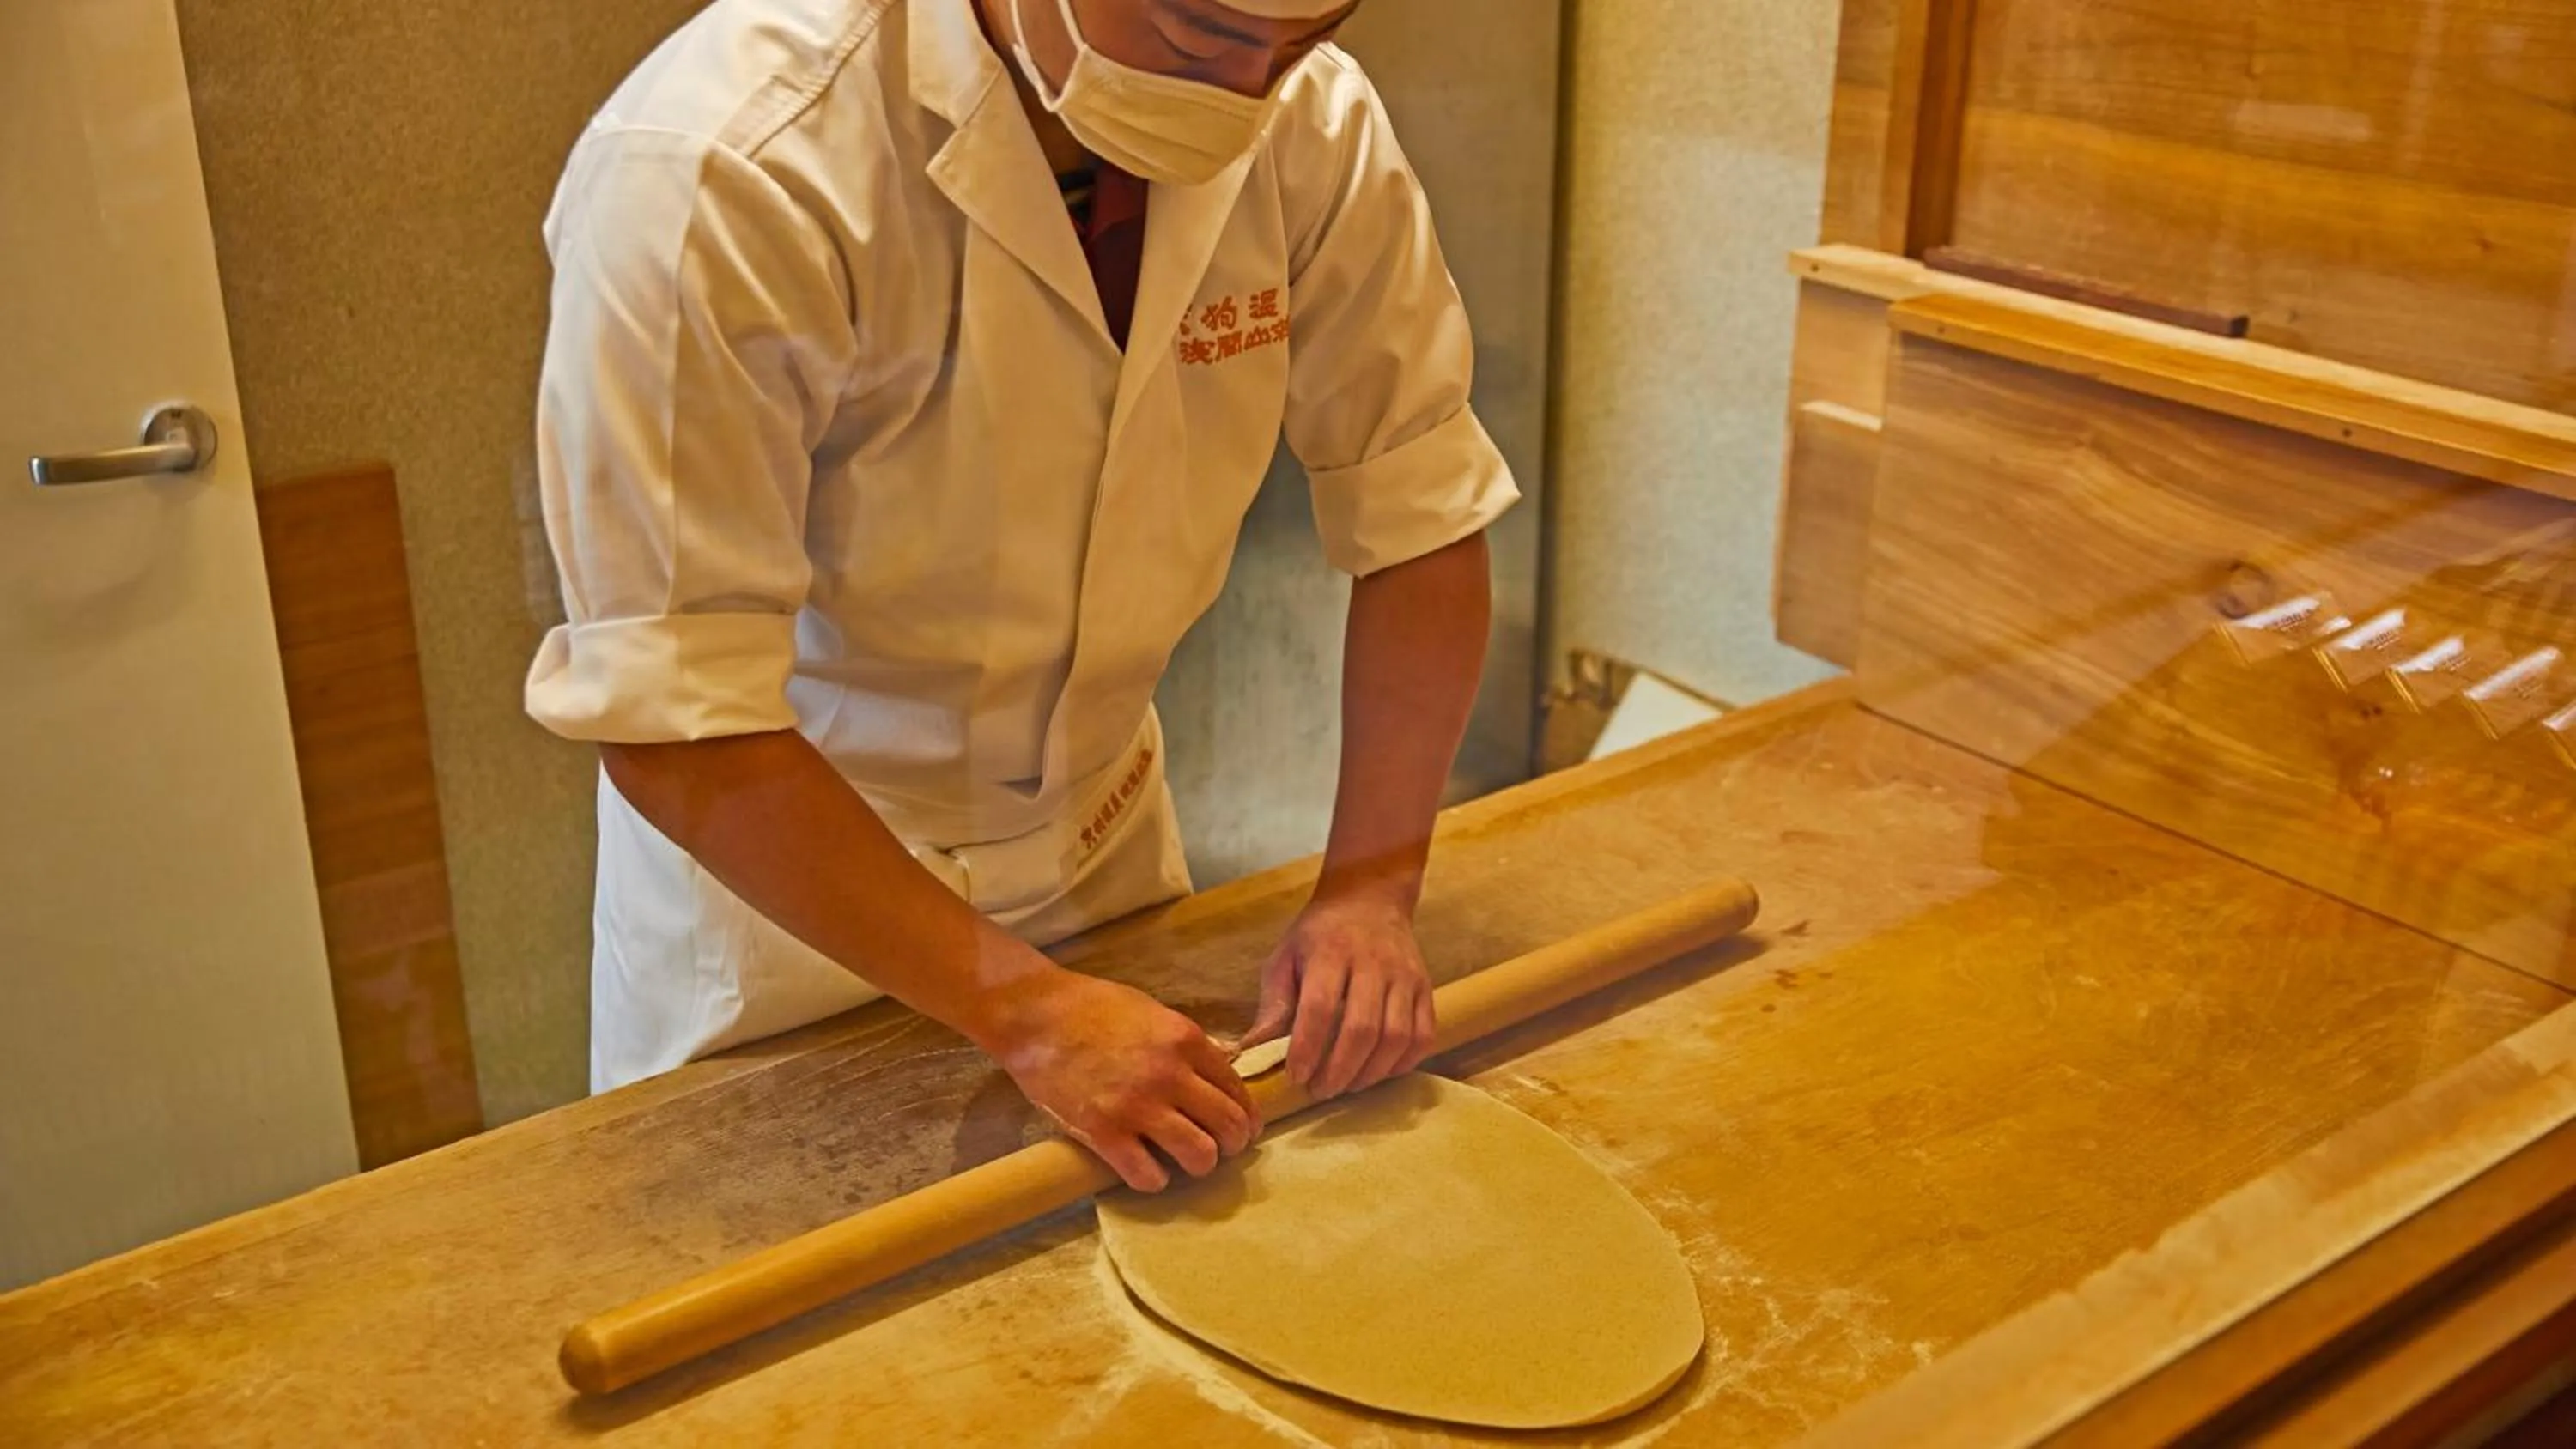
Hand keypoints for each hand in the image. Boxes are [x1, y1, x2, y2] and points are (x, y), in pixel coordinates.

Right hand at [979, 967, 1257, 1192]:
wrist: (1034, 1014)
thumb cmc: (1091, 1006)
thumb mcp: (1151, 1011)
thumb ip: (1188, 1041)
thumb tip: (1226, 1059)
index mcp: (1185, 1040)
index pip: (1236, 1089)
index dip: (1246, 1116)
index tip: (1245, 1130)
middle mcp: (1169, 1074)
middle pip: (1228, 1126)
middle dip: (1231, 1144)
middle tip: (1220, 1150)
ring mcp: (1136, 1105)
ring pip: (1199, 1155)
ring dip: (1199, 1165)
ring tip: (1186, 1163)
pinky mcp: (1103, 1132)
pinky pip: (1148, 1176)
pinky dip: (1154, 1181)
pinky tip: (1147, 1171)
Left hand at [1241, 888, 1436, 1099]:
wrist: (1369, 898)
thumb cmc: (1318, 934)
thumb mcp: (1285, 958)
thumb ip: (1272, 1005)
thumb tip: (1253, 1051)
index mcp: (1330, 953)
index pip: (1320, 1007)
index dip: (1308, 1048)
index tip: (1296, 1076)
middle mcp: (1373, 963)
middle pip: (1362, 1027)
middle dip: (1340, 1069)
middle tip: (1320, 1090)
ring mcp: (1405, 976)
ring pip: (1396, 1036)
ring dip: (1371, 1072)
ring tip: (1347, 1085)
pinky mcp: (1425, 988)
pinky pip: (1423, 1035)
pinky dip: (1403, 1062)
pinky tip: (1379, 1071)